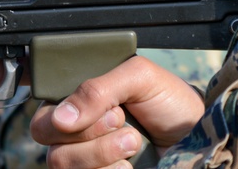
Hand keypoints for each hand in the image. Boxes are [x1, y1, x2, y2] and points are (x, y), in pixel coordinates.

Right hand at [28, 56, 204, 168]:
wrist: (194, 137)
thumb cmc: (169, 102)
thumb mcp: (141, 77)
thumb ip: (99, 88)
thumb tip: (60, 117)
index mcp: (80, 96)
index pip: (43, 105)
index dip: (59, 111)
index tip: (97, 111)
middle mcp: (75, 126)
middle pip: (45, 134)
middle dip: (88, 130)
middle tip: (122, 120)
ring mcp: (82, 156)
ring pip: (61, 161)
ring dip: (103, 152)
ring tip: (133, 142)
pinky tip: (129, 164)